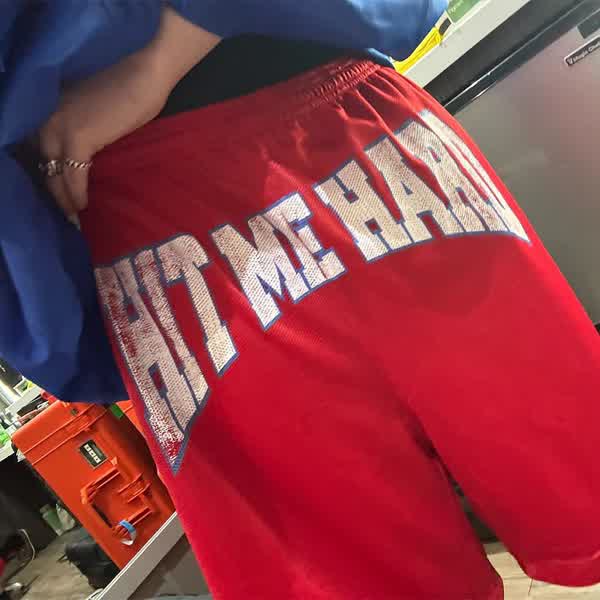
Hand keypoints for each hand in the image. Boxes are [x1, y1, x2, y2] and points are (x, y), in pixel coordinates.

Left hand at [38, 50, 170, 217]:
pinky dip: (77, 193)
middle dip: (55, 192)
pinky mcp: (77, 138)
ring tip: (75, 216)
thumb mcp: (95, 113)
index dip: (52, 175)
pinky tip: (83, 207)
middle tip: (67, 214)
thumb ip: (84, 129)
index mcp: (51, 110)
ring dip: (64, 198)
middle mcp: (47, 118)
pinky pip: (73, 175)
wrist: (143, 78)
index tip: (62, 197)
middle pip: (45, 165)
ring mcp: (59, 127)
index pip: (43, 151)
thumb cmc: (128, 92)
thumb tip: (87, 158)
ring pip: (55, 173)